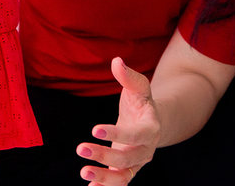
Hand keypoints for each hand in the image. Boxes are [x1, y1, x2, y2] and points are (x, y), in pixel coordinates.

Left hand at [78, 58, 159, 183]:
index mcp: (151, 128)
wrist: (154, 122)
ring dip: (104, 177)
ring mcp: (137, 162)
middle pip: (128, 157)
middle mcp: (146, 149)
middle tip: (80, 148)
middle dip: (104, 155)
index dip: (116, 133)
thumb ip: (128, 76)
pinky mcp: (128, 170)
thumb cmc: (142, 103)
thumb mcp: (139, 87)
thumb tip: (117, 61)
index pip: (135, 134)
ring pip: (124, 176)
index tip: (94, 129)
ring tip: (83, 172)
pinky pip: (119, 182)